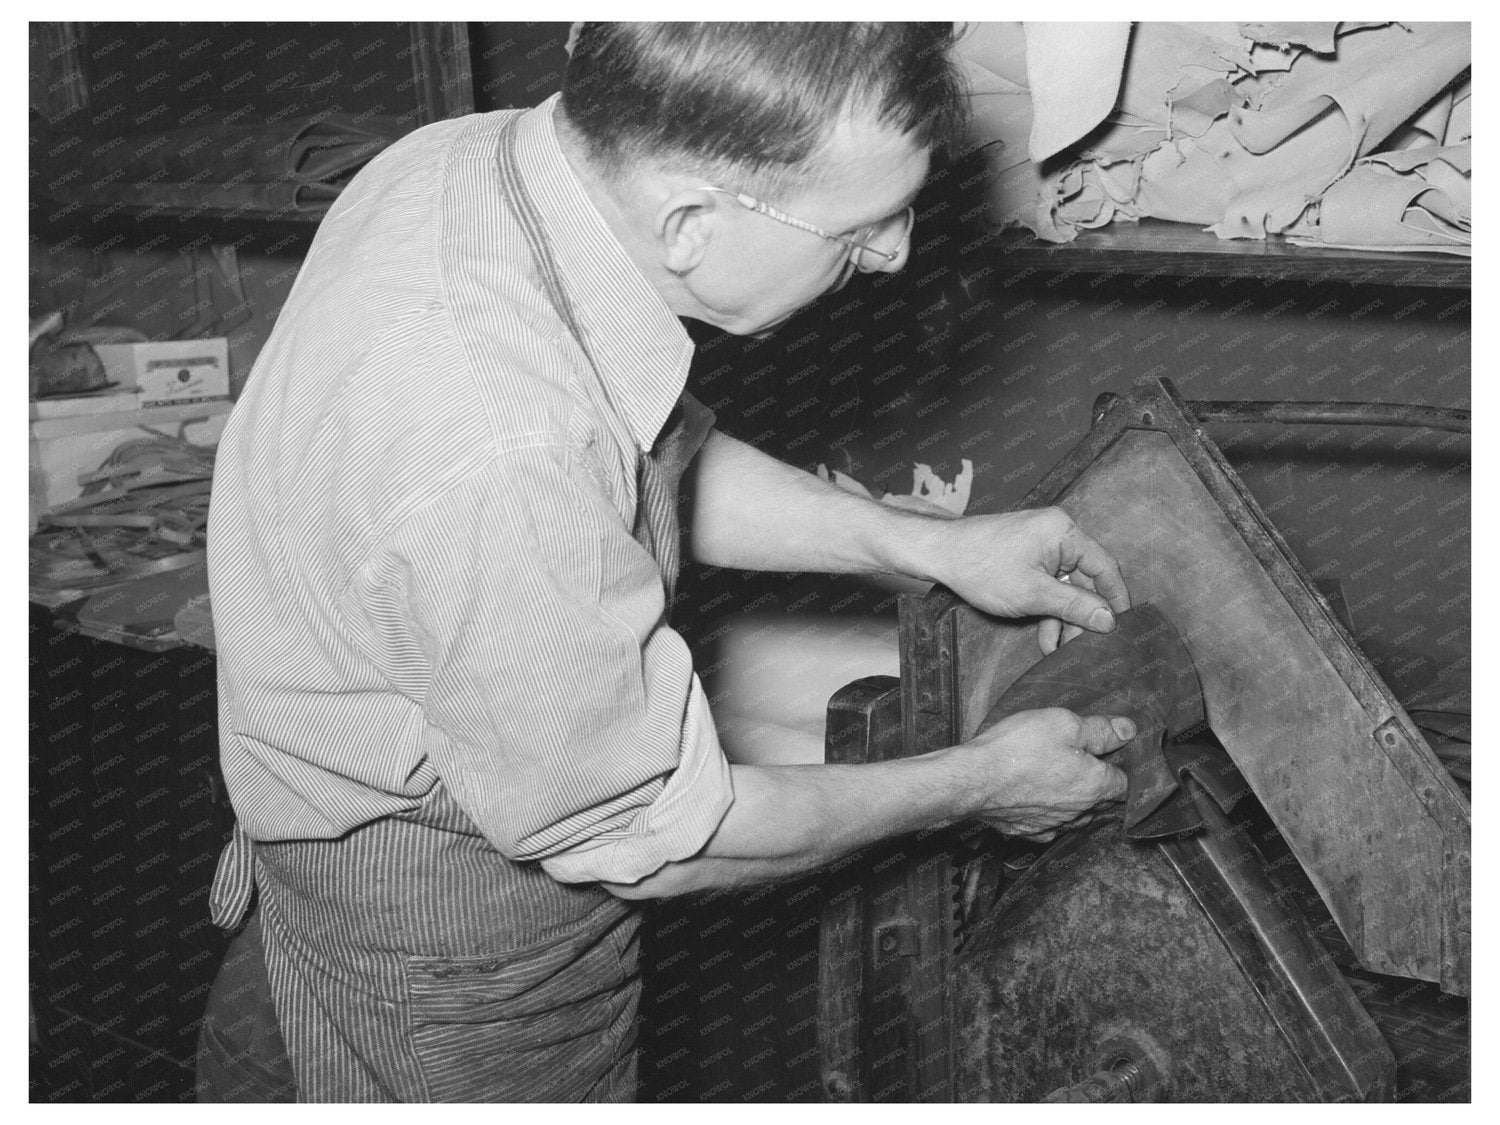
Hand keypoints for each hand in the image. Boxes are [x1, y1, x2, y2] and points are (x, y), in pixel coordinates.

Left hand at [928, 507, 1129, 653]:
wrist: (939, 554)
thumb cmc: (980, 567)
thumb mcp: (1033, 594)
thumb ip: (1075, 606)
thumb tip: (1109, 619)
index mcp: (1064, 533)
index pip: (1106, 566)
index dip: (1116, 599)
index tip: (1122, 626)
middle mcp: (1057, 534)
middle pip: (1086, 580)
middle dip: (1082, 616)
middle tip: (1082, 646)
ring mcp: (1042, 544)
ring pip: (1066, 587)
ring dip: (1062, 618)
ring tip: (1055, 648)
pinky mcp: (1028, 556)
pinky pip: (1049, 584)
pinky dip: (1047, 608)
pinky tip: (1044, 636)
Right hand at [956, 707, 1130, 841]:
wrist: (973, 779)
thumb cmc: (1018, 749)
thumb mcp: (1064, 723)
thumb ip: (1100, 730)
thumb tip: (1129, 731)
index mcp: (1094, 786)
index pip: (1125, 785)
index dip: (1123, 769)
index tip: (1116, 756)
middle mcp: (1078, 812)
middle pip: (1101, 802)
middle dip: (1099, 784)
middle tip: (1086, 761)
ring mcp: (1051, 825)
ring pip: (1075, 815)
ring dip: (1075, 801)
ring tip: (1061, 779)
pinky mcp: (1026, 831)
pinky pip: (1048, 825)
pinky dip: (1048, 813)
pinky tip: (1038, 798)